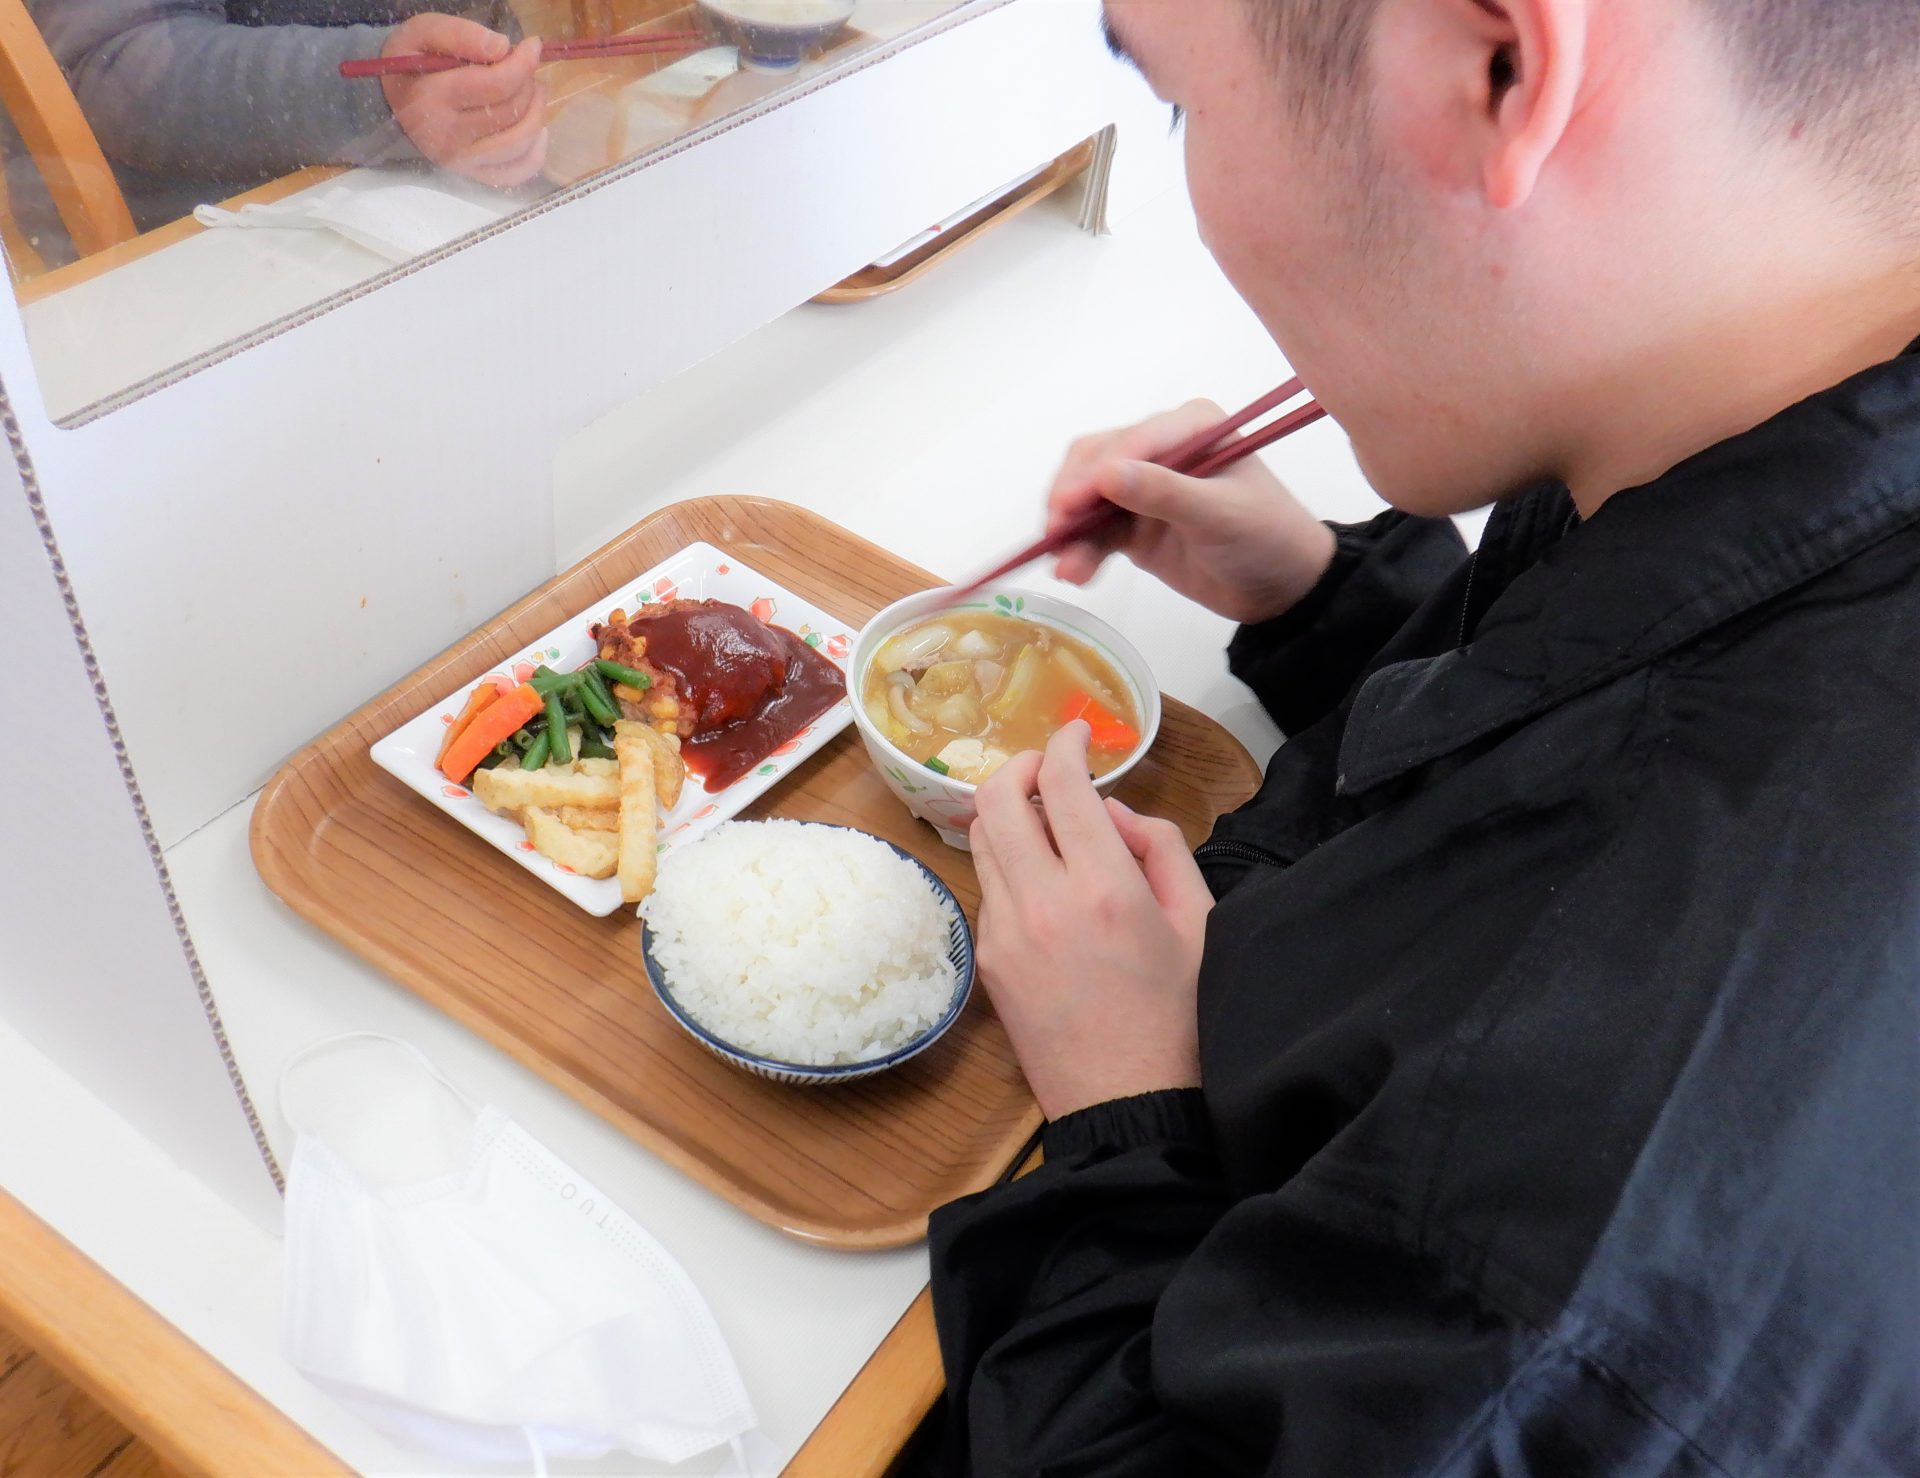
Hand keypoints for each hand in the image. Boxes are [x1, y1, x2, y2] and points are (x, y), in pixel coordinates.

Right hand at [380, 16, 546, 187]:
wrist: (392, 100)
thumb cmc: (412, 63)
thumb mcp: (423, 33)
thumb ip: (459, 34)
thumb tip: (502, 48)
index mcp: (431, 97)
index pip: (496, 84)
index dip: (523, 63)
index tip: (532, 46)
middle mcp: (446, 137)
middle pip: (511, 111)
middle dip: (527, 83)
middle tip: (524, 68)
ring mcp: (461, 162)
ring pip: (519, 142)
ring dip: (537, 113)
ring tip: (534, 92)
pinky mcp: (473, 176)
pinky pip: (517, 172)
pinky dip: (536, 152)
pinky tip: (536, 129)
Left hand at [968, 722, 1214, 1119]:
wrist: (1126, 1102)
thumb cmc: (1178, 1015)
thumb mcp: (1199, 922)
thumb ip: (1162, 847)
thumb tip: (1114, 814)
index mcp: (1105, 888)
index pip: (1063, 786)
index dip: (1066, 744)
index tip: (1078, 734)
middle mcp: (1043, 902)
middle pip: (998, 799)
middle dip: (1021, 766)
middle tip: (1049, 769)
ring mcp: (1005, 932)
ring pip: (981, 839)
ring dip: (1007, 813)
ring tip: (1043, 819)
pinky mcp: (988, 960)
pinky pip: (988, 887)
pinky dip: (1007, 863)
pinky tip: (1041, 881)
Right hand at [1047, 398, 1337, 623]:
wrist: (1283, 588)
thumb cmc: (1267, 539)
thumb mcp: (1220, 515)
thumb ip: (1163, 494)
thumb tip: (1106, 475)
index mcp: (1191, 427)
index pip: (1129, 440)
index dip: (1093, 471)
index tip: (1068, 504)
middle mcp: (1161, 448)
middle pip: (1095, 462)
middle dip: (1072, 500)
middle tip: (1055, 535)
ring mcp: (1143, 486)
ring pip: (1088, 500)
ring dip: (1072, 533)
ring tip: (1067, 570)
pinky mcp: (1133, 523)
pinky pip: (1095, 532)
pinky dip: (1081, 550)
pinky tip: (1075, 572)